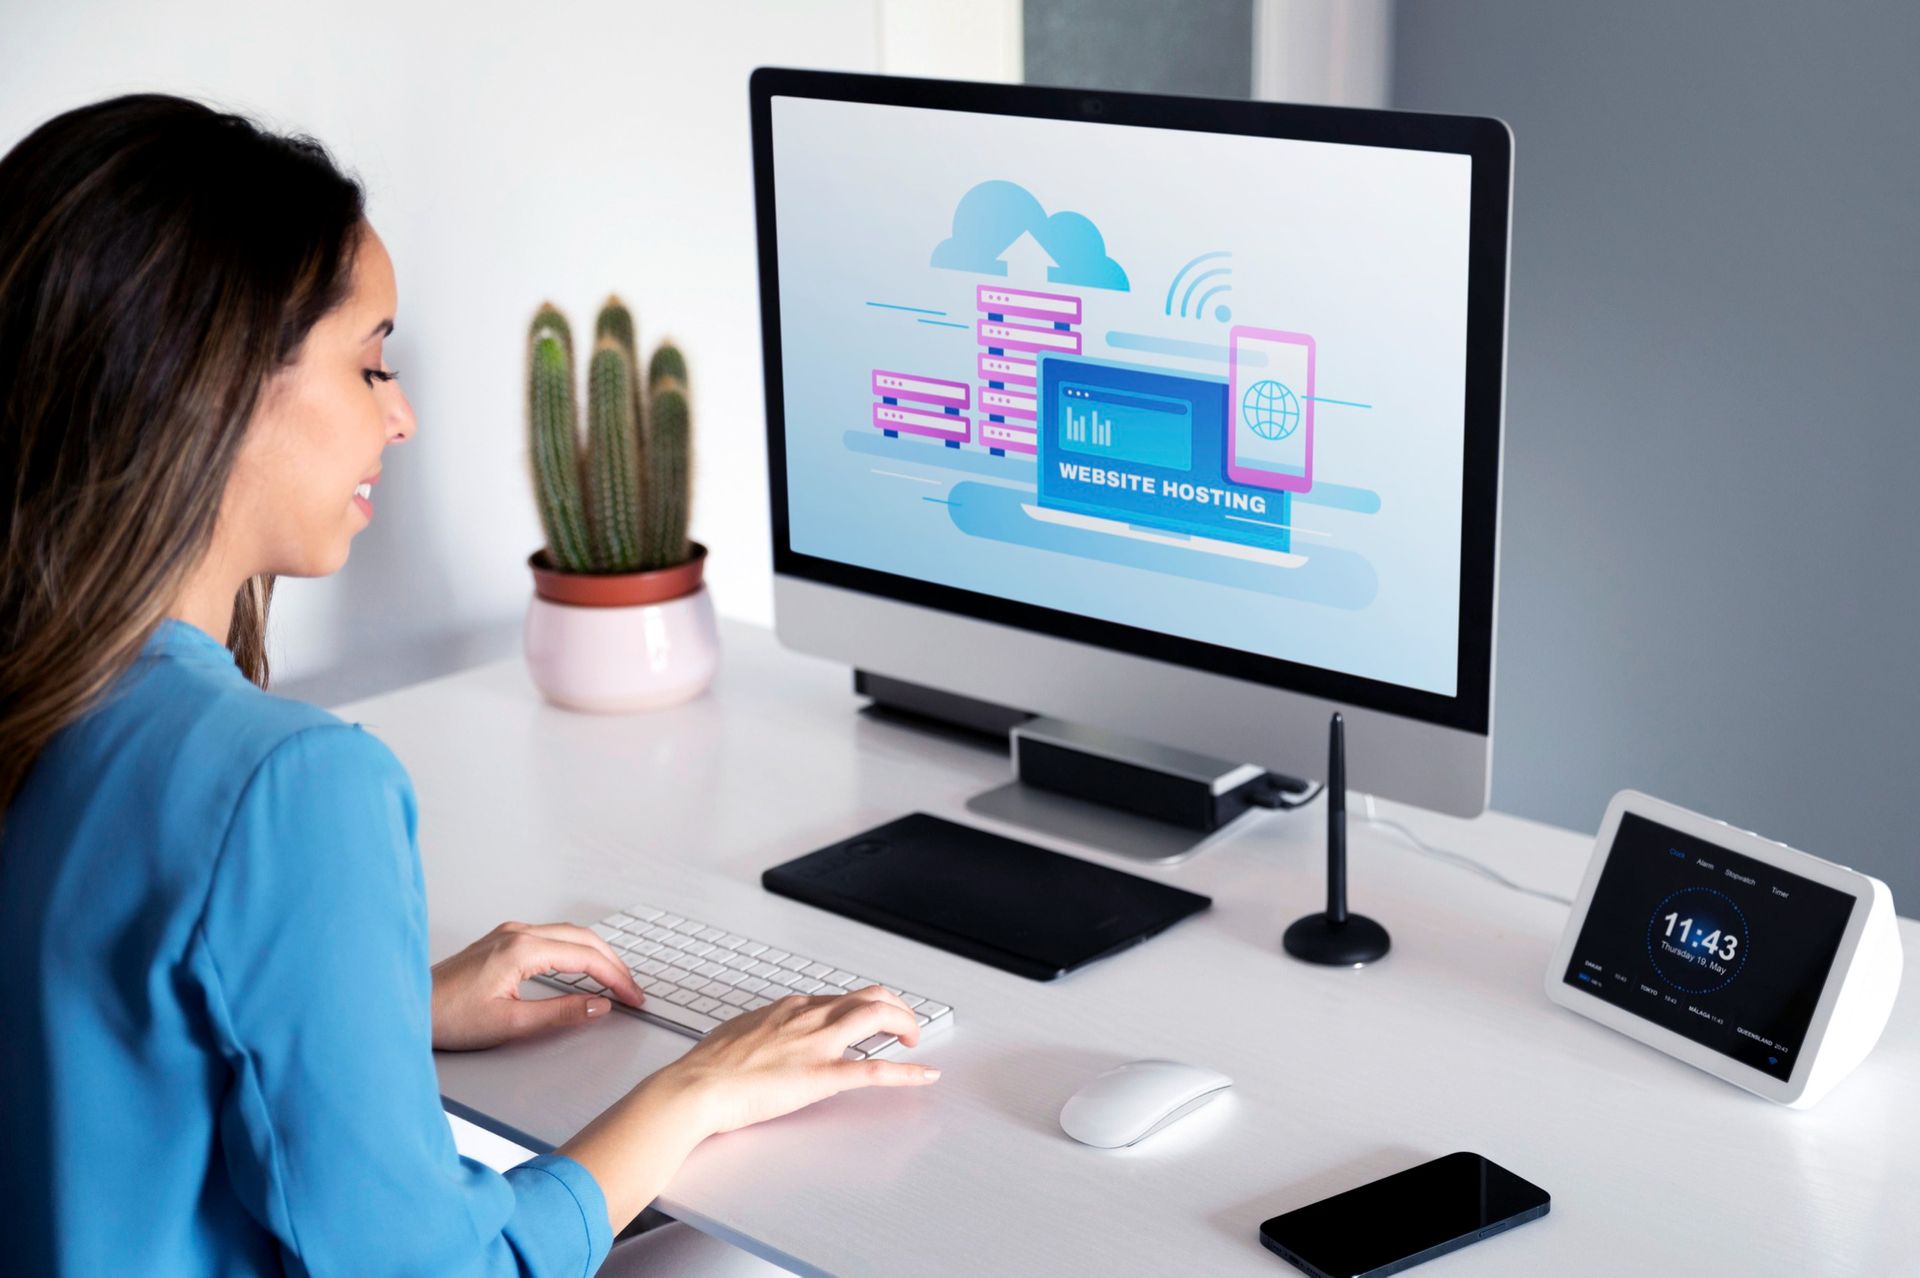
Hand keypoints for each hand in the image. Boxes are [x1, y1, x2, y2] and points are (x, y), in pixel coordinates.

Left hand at [430, 921, 646, 1050]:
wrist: (408, 1008)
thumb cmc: (448, 1017)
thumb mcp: (510, 1024)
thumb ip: (561, 1013)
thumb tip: (599, 1006)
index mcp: (522, 949)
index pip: (586, 957)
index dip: (616, 978)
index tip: (633, 998)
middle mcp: (518, 933)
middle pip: (583, 938)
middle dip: (613, 963)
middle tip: (632, 990)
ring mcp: (509, 933)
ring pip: (569, 933)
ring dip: (596, 954)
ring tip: (614, 979)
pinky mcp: (502, 940)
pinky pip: (552, 936)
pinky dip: (576, 950)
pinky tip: (582, 967)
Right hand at [658, 985, 940, 1135]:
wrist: (695, 1086)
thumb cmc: (707, 1066)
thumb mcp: (737, 1033)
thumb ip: (760, 1031)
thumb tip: (763, 1036)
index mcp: (789, 1009)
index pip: (839, 997)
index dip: (863, 1005)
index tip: (870, 1016)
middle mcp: (809, 1017)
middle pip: (869, 996)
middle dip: (895, 1006)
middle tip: (904, 1025)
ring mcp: (817, 1045)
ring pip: (877, 1017)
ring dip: (905, 1024)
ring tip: (914, 1039)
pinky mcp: (821, 1076)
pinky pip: (875, 1070)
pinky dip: (907, 1072)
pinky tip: (925, 1075)